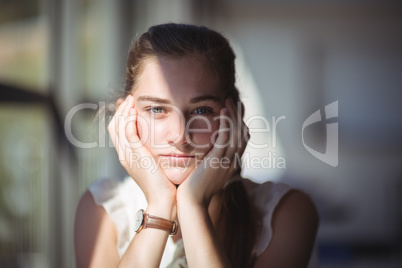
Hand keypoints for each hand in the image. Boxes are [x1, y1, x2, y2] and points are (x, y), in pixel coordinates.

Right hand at [108, 95, 176, 215]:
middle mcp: (124, 155)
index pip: (117, 132)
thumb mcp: (155, 165)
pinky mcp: (136, 155)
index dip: (120, 117)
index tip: (128, 105)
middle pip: (114, 127)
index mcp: (126, 157)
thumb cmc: (164, 185)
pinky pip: (128, 132)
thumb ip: (151, 153)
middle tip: (129, 98)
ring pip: (118, 127)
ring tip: (132, 99)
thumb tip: (158, 143)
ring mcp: (128, 155)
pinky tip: (135, 110)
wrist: (163, 200)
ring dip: (125, 111)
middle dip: (120, 110)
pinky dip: (129, 119)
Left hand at [177, 99, 248, 206]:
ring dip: (233, 115)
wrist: (192, 203)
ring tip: (229, 100)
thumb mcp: (207, 174)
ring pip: (235, 133)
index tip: (236, 113)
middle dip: (239, 116)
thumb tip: (208, 155)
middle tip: (236, 101)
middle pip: (242, 134)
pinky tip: (223, 111)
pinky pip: (225, 137)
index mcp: (231, 165)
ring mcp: (226, 161)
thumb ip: (211, 163)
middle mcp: (232, 162)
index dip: (241, 126)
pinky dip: (226, 123)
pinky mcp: (217, 159)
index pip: (242, 142)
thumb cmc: (195, 190)